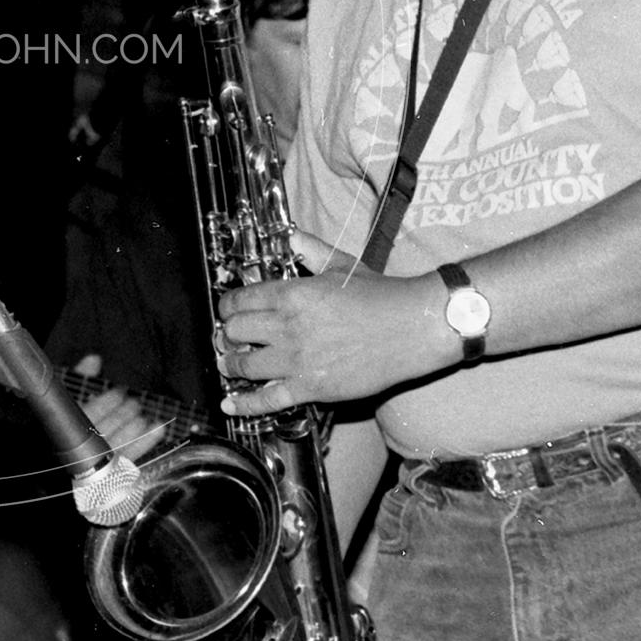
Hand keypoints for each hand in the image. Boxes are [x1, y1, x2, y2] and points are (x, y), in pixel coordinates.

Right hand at [74, 353, 165, 463]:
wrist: (59, 475)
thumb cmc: (64, 430)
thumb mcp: (67, 400)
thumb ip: (79, 379)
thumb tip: (94, 359)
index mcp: (68, 428)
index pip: (92, 412)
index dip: (108, 400)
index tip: (120, 391)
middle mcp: (82, 445)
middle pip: (108, 425)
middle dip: (124, 411)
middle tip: (133, 403)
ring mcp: (98, 462)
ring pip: (120, 441)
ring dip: (135, 426)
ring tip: (142, 415)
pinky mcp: (112, 473)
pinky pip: (131, 456)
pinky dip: (147, 441)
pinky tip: (158, 428)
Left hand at [216, 228, 449, 414]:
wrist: (413, 327)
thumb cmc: (381, 295)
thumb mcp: (341, 264)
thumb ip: (310, 250)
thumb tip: (291, 236)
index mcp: (292, 294)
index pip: (239, 300)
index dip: (227, 307)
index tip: (228, 311)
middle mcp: (288, 327)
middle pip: (234, 332)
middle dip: (228, 334)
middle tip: (230, 337)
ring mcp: (298, 360)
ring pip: (244, 366)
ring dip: (231, 365)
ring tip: (229, 364)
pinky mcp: (312, 387)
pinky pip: (267, 399)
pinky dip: (244, 404)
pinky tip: (230, 403)